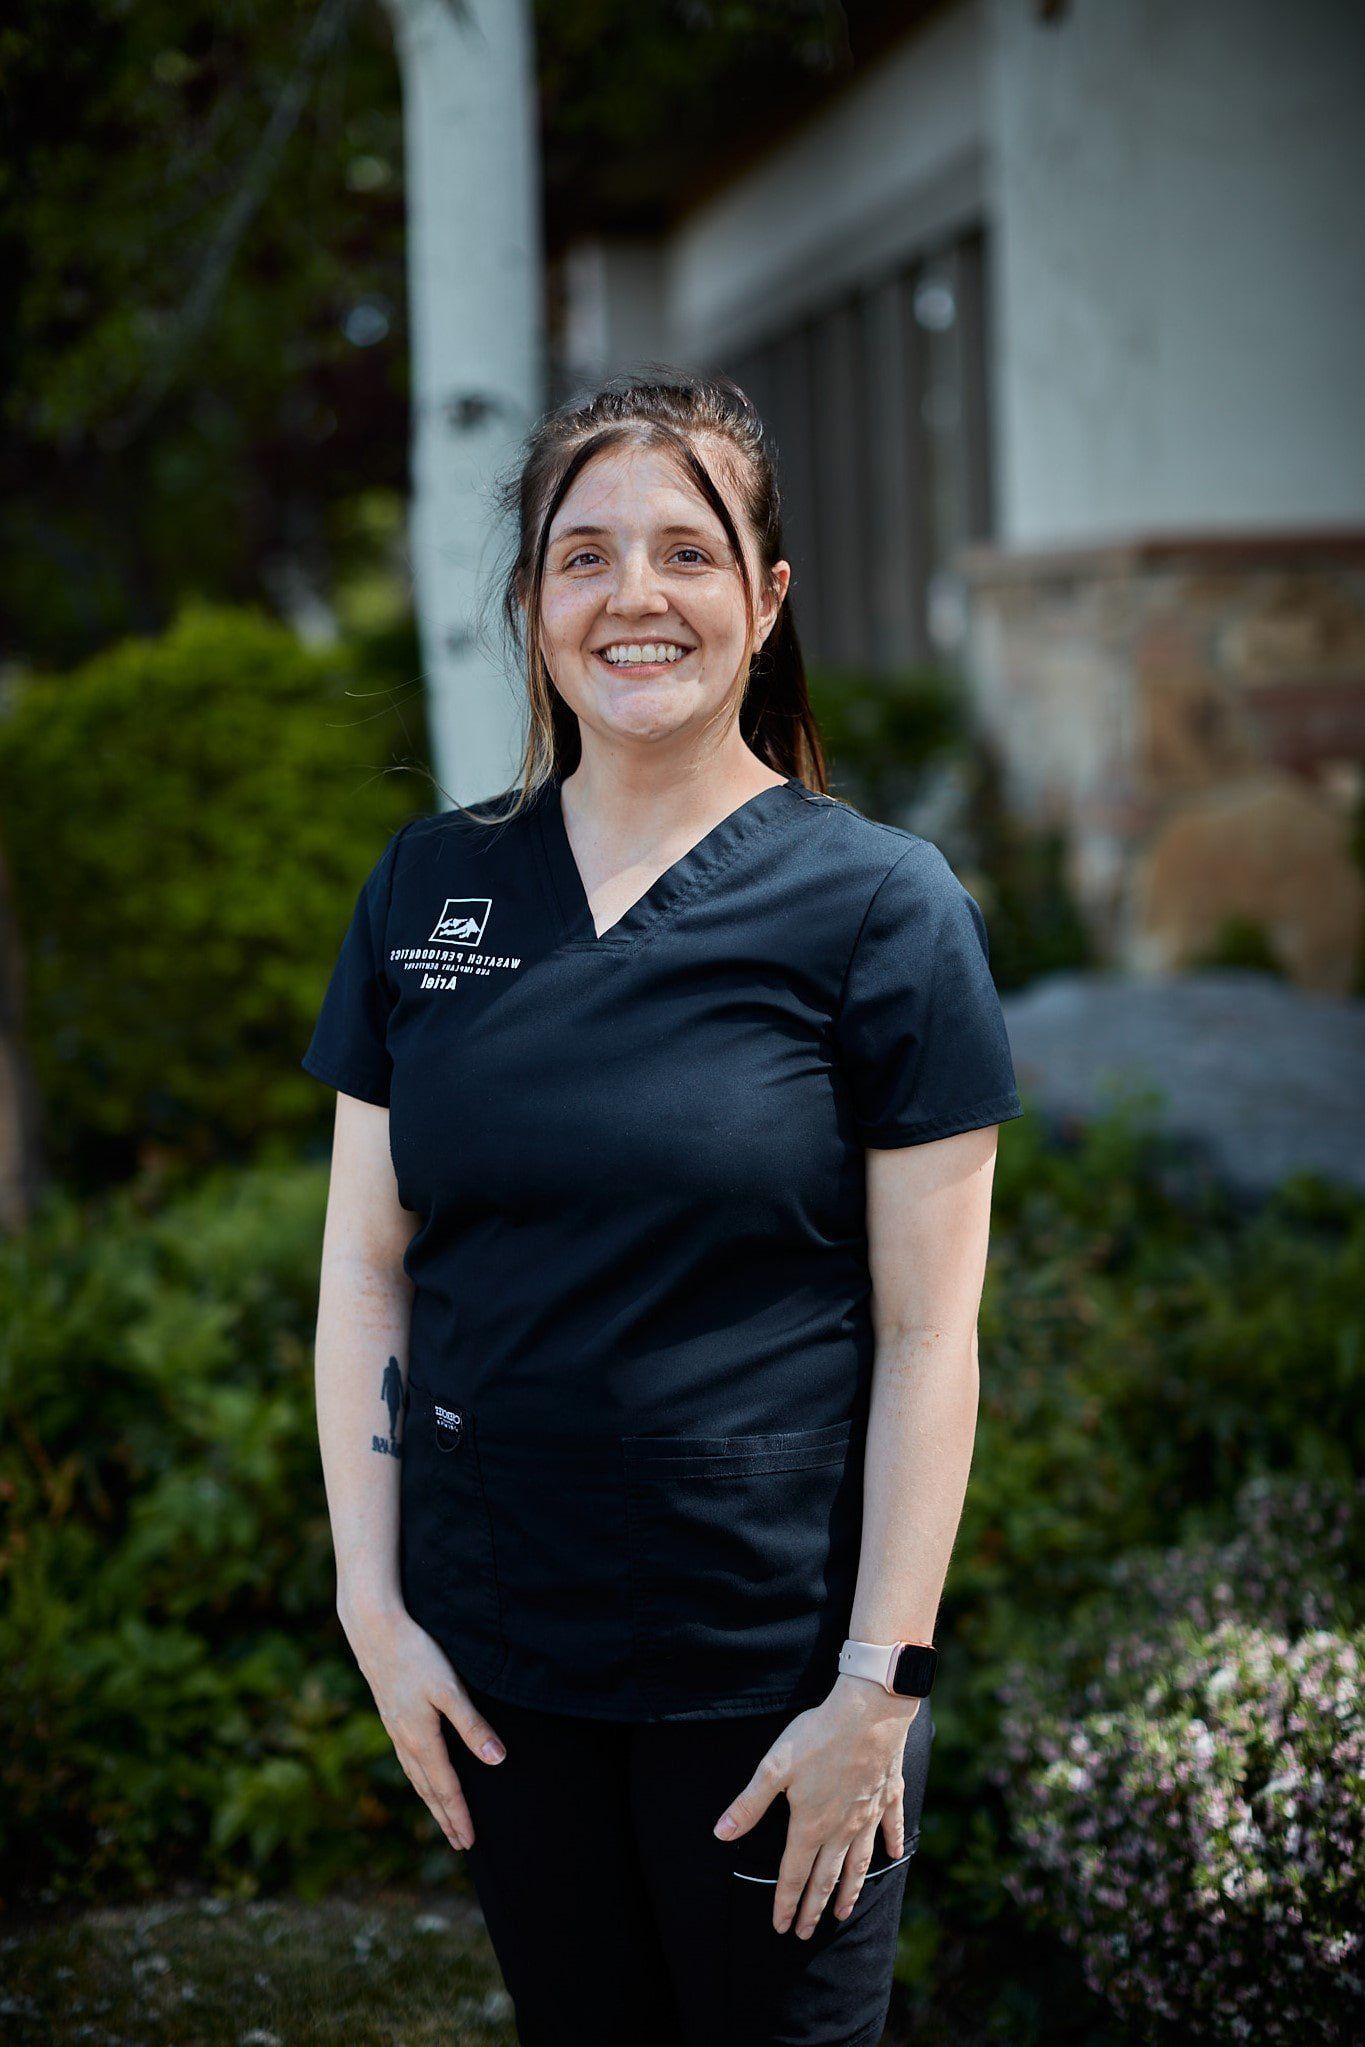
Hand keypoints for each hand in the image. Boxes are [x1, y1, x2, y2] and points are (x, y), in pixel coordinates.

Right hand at [340, 1596, 506, 1851]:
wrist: (374, 1629)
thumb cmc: (416, 1654)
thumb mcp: (449, 1688)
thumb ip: (472, 1725)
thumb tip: (497, 1760)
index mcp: (422, 1739)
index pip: (446, 1788)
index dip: (459, 1815)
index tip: (471, 1842)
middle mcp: (405, 1740)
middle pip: (429, 1789)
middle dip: (445, 1817)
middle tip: (461, 1844)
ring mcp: (395, 1729)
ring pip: (416, 1776)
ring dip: (431, 1801)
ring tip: (443, 1819)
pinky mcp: (391, 1715)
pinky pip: (407, 1760)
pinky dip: (419, 1778)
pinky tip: (421, 1775)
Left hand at [713, 1675, 920, 1936]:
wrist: (868, 1713)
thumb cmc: (818, 1737)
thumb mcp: (774, 1769)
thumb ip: (749, 1804)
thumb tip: (720, 1834)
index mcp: (811, 1825)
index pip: (795, 1874)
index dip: (786, 1902)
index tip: (782, 1927)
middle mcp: (841, 1828)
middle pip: (825, 1877)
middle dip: (813, 1908)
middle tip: (806, 1933)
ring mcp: (868, 1814)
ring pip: (858, 1863)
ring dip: (849, 1891)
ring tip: (843, 1913)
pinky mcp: (888, 1795)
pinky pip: (891, 1827)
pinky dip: (892, 1845)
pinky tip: (893, 1857)